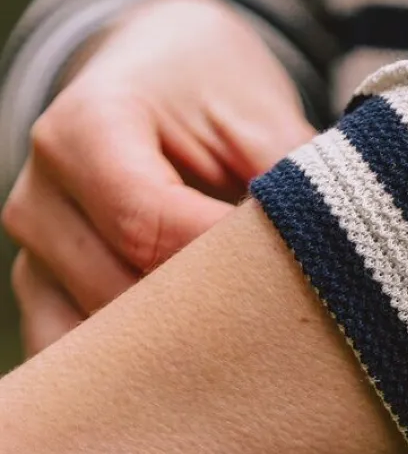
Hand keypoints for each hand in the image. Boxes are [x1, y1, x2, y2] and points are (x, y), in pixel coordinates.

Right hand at [2, 0, 316, 356]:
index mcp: (83, 129)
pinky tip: (211, 371)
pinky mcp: (44, 302)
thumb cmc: (212, 91)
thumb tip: (328, 249)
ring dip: (185, 350)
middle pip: (124, 293)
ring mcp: (33, 259)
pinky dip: (147, 375)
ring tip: (258, 338)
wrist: (159, 78)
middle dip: (212, 311)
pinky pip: (84, 362)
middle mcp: (39, 199)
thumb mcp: (258, 110)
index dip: (224, 259)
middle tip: (289, 319)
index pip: (148, 225)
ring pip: (105, 344)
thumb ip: (286, 175)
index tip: (293, 270)